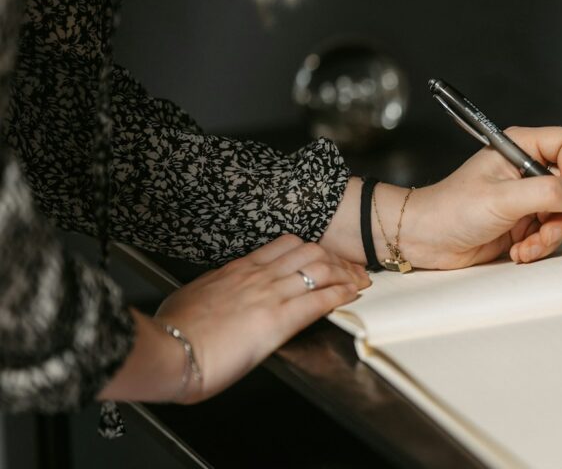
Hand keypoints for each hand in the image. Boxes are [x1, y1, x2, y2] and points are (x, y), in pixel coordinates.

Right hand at [99, 234, 369, 403]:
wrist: (168, 349)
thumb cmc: (172, 330)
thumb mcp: (195, 296)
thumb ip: (216, 289)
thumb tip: (220, 293)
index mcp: (238, 269)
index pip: (285, 245)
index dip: (310, 249)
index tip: (323, 256)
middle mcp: (258, 275)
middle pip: (310, 252)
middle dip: (335, 258)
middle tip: (351, 268)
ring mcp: (270, 295)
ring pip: (320, 270)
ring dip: (346, 274)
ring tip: (360, 280)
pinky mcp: (278, 320)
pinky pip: (320, 300)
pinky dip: (341, 295)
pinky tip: (353, 295)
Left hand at [321, 126, 561, 269]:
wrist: (426, 239)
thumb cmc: (449, 209)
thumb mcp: (501, 199)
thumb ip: (545, 193)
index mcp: (520, 147)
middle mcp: (528, 169)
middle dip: (561, 215)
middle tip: (541, 230)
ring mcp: (528, 197)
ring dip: (549, 237)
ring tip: (525, 247)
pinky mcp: (525, 221)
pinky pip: (551, 233)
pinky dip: (539, 247)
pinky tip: (518, 251)